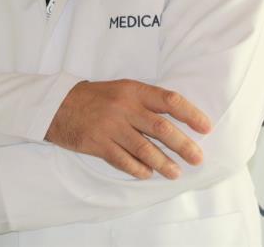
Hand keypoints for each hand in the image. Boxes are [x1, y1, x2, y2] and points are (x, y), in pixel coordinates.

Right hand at [45, 79, 211, 179]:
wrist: (58, 105)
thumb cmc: (96, 97)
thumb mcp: (122, 89)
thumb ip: (146, 101)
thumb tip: (177, 119)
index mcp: (133, 90)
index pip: (169, 100)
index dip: (190, 114)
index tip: (206, 127)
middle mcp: (124, 107)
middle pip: (161, 128)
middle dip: (183, 145)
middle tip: (198, 158)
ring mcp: (111, 127)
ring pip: (145, 149)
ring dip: (164, 163)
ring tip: (176, 172)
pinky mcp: (98, 144)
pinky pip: (124, 161)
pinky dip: (139, 169)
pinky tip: (148, 174)